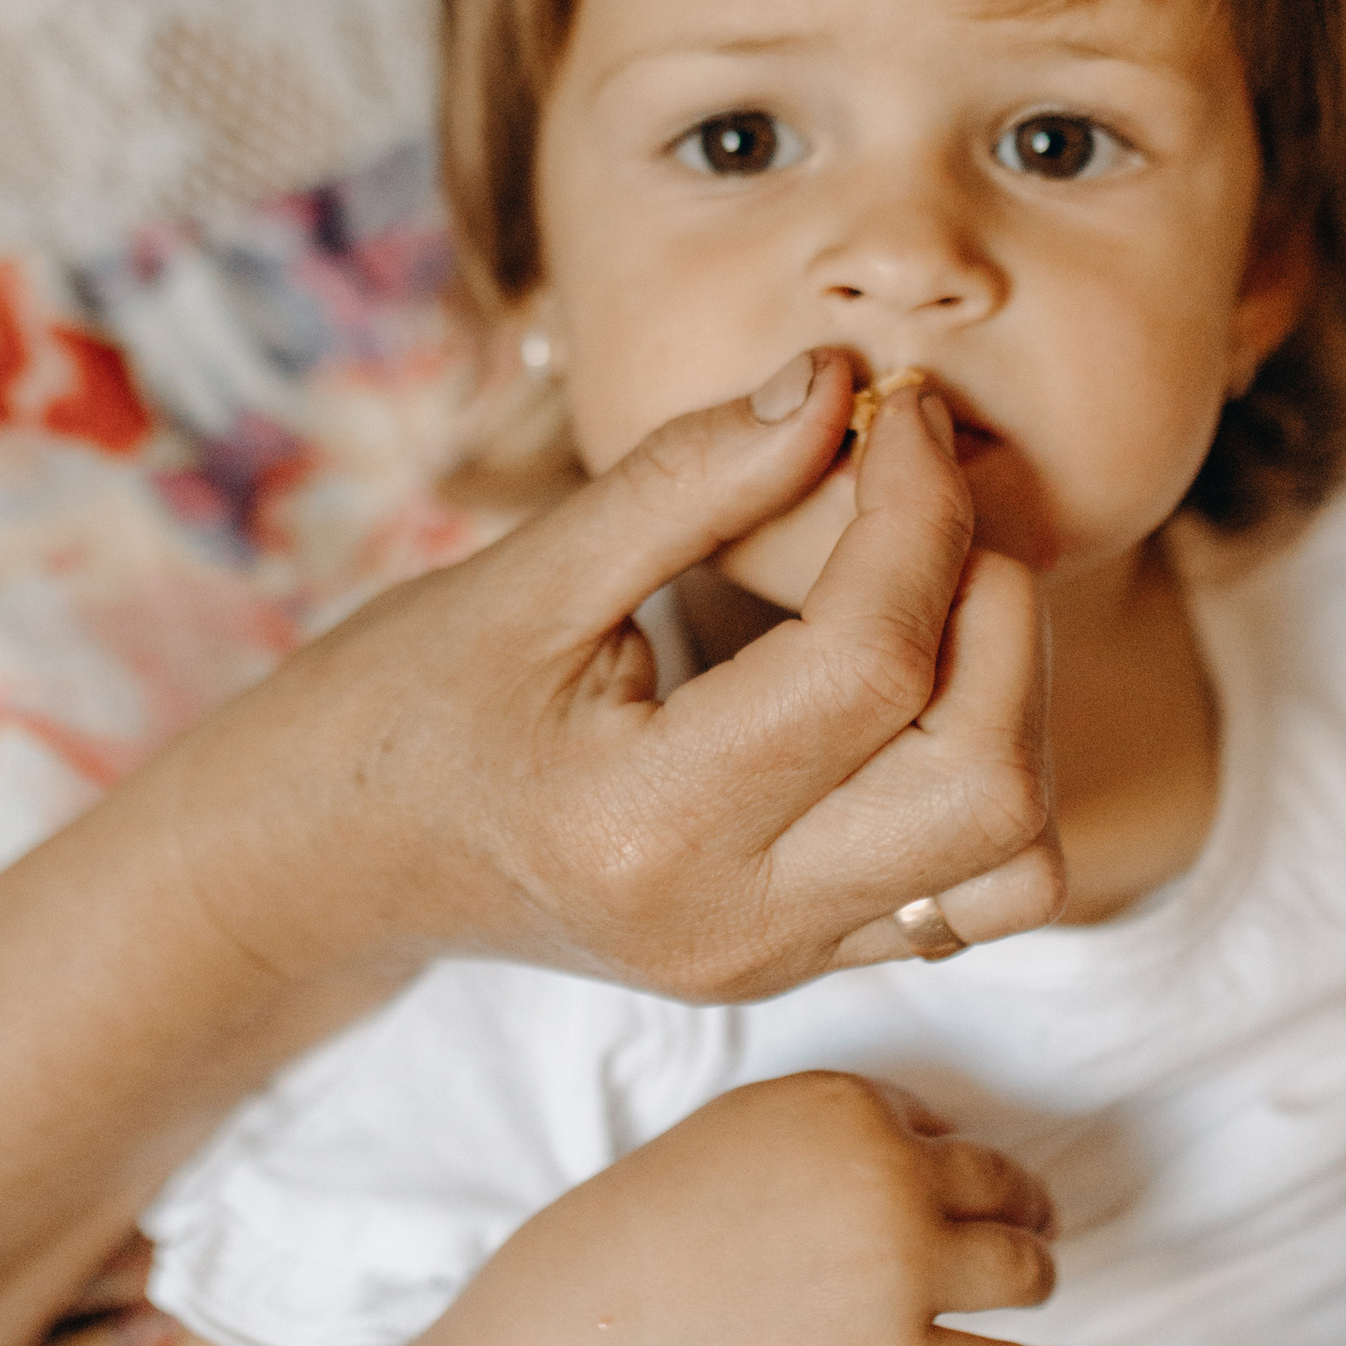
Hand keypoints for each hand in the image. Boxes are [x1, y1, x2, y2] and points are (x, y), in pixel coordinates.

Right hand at [151, 352, 1060, 1004]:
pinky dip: (983, 768)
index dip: (917, 508)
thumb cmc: (402, 705)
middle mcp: (731, 919)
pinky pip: (972, 890)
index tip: (897, 408)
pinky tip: (909, 682)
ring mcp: (776, 960)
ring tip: (927, 591)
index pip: (870, 663)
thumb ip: (688, 480)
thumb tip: (835, 382)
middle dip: (994, 610)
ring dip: (1012, 701)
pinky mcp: (802, 963)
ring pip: (1012, 857)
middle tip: (926, 498)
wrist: (333, 862)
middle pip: (984, 781)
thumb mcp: (522, 576)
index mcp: (642, 827)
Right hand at [515, 1069, 1075, 1345]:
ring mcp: (900, 1279)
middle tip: (1036, 1229)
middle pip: (1007, 1193)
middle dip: (1028, 1211)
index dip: (952, 1165)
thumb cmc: (674, 1212)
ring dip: (1037, 1277)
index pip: (947, 1133)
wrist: (612, 1313)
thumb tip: (945, 1145)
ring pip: (1026, 1272)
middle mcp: (892, 1183)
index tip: (961, 1188)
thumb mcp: (760, 1119)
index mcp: (857, 1109)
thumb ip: (853, 1118)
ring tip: (1035, 1286)